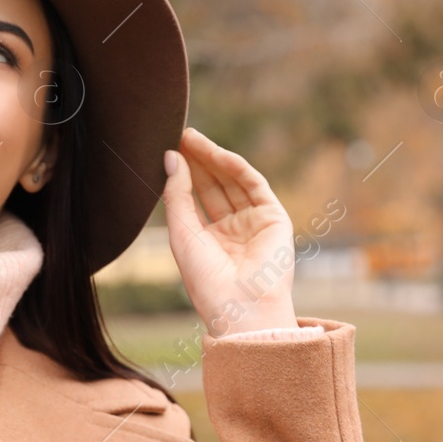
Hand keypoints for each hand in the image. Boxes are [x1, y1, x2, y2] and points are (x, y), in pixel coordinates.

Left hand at [160, 126, 298, 336]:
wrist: (239, 305)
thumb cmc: (206, 279)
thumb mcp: (181, 233)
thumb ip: (176, 195)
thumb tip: (171, 158)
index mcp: (209, 240)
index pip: (195, 199)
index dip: (183, 174)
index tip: (168, 150)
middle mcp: (233, 230)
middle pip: (213, 186)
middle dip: (197, 161)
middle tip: (179, 136)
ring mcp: (254, 223)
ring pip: (232, 182)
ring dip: (213, 159)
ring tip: (191, 138)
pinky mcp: (274, 218)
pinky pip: (253, 185)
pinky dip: (235, 167)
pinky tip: (217, 154)